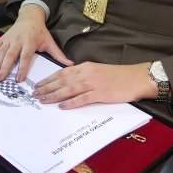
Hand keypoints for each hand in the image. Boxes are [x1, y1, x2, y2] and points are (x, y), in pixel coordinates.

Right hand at [0, 4, 72, 81]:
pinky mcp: (3, 38)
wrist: (30, 16)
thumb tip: (71, 65)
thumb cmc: (40, 32)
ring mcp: (9, 39)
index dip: (22, 68)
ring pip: (1, 52)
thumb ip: (59, 55)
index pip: (25, 57)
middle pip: (10, 56)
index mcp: (30, 43)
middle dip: (5, 68)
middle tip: (1, 79)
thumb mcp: (50, 42)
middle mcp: (18, 41)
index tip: (19, 79)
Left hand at [33, 62, 156, 108]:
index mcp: (85, 67)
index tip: (38, 84)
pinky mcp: (101, 93)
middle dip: (46, 87)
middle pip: (62, 81)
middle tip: (34, 94)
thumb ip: (85, 75)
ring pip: (69, 89)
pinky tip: (62, 106)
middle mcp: (87, 73)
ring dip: (54, 95)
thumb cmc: (119, 76)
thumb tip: (70, 82)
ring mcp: (93, 83)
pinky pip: (82, 98)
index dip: (49, 79)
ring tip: (43, 100)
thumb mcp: (98, 71)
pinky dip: (71, 102)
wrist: (137, 78)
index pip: (62, 73)